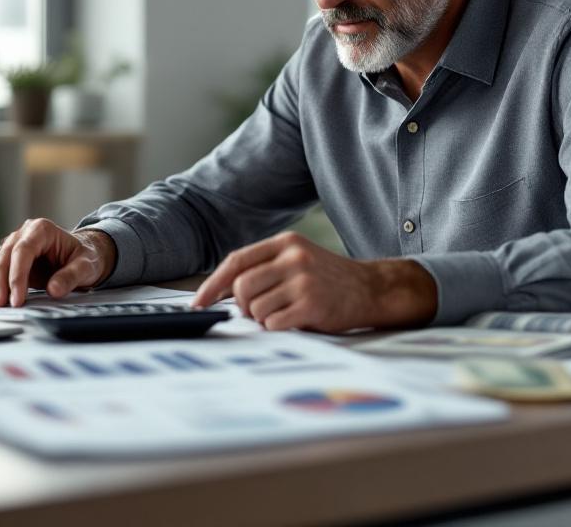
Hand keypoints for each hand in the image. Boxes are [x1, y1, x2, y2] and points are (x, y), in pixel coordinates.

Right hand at [0, 220, 115, 307]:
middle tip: (2, 304)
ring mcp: (16, 245)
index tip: (17, 298)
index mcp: (42, 229)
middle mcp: (25, 233)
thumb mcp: (86, 266)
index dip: (17, 275)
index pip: (23, 251)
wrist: (83, 256)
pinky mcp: (12, 259)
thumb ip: (71, 276)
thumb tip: (54, 290)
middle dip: (2, 281)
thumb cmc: (85, 257)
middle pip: (5, 255)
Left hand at [190, 231, 437, 332]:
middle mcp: (294, 257)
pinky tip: (294, 321)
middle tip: (257, 312)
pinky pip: (274, 324)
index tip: (199, 303)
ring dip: (263, 319)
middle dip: (243, 306)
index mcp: (285, 243)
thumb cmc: (327, 279)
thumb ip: (265, 268)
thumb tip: (221, 292)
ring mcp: (304, 280)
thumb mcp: (297, 260)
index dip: (213, 284)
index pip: (236, 261)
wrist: (372, 289)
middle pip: (242, 286)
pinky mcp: (313, 305)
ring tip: (283, 314)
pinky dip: (277, 328)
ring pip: (256, 308)